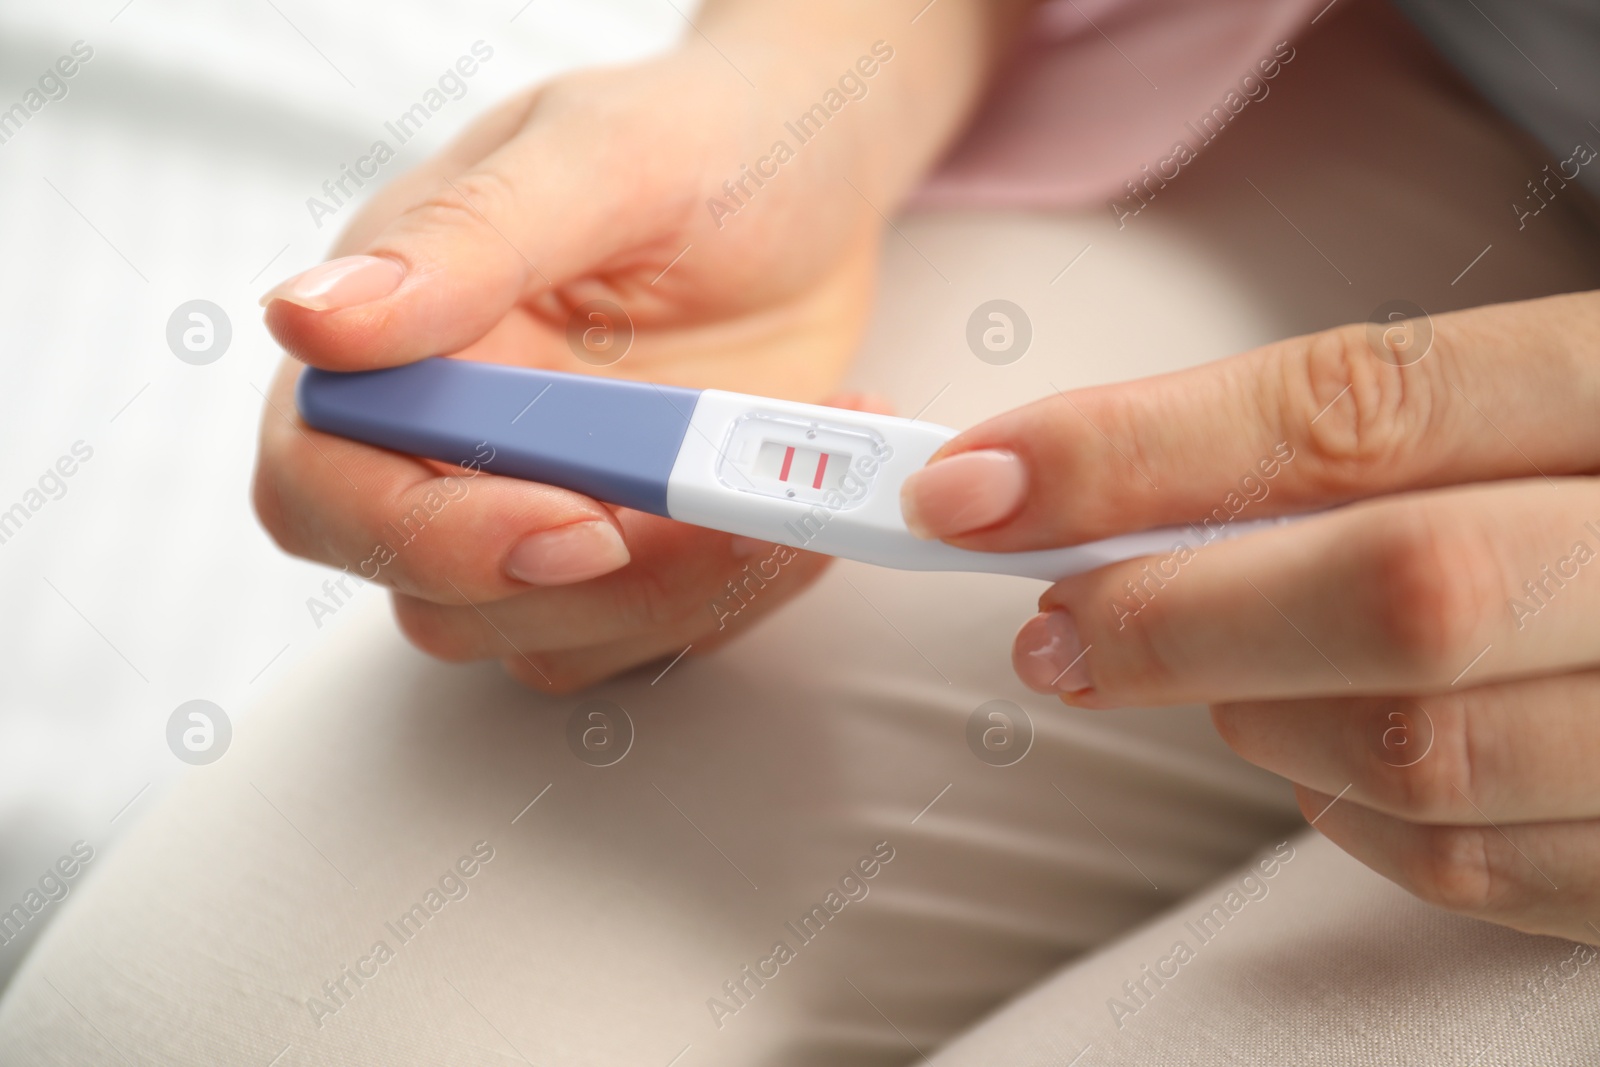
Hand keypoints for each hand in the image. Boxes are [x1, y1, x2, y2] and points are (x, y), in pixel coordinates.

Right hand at [252, 47, 896, 692]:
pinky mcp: (631, 552)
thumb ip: (465, 240)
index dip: (432, 535)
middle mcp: (450, 443)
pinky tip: (798, 503)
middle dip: (593, 582)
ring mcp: (542, 506)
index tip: (577, 521)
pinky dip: (736, 592)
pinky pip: (651, 633)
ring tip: (789, 481)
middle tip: (727, 501)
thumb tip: (311, 318)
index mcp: (398, 342)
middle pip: (441, 597)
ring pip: (551, 638)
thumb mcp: (598, 157)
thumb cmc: (699, 142)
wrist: (809, 185)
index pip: (323, 485)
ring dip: (682, 591)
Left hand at [900, 291, 1599, 943]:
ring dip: (1254, 717)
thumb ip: (1343, 438)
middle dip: (1177, 617)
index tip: (976, 485)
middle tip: (1050, 623)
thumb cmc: (1596, 476)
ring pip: (1421, 753)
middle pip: (1396, 594)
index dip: (1142, 452)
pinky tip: (1320, 752)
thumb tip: (1099, 490)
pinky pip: (1462, 862)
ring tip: (1213, 677)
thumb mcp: (1521, 401)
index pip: (1362, 411)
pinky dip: (1340, 809)